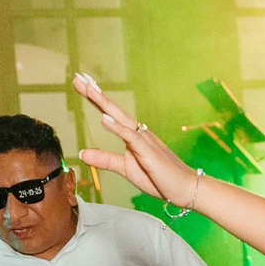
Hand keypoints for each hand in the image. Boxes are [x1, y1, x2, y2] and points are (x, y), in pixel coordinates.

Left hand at [75, 75, 202, 207]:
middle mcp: (138, 132)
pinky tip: (104, 118)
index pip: (110, 113)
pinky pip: (131, 137)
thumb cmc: (159, 178)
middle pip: (113, 109)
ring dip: (104, 103)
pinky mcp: (148, 152)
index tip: (81, 83)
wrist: (185, 188)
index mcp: (133, 135)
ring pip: (121, 117)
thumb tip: (82, 154)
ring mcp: (144, 140)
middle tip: (79, 77)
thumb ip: (105, 159)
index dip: (95, 99)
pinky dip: (117, 127)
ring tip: (88, 89)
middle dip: (95, 93)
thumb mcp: (125, 168)